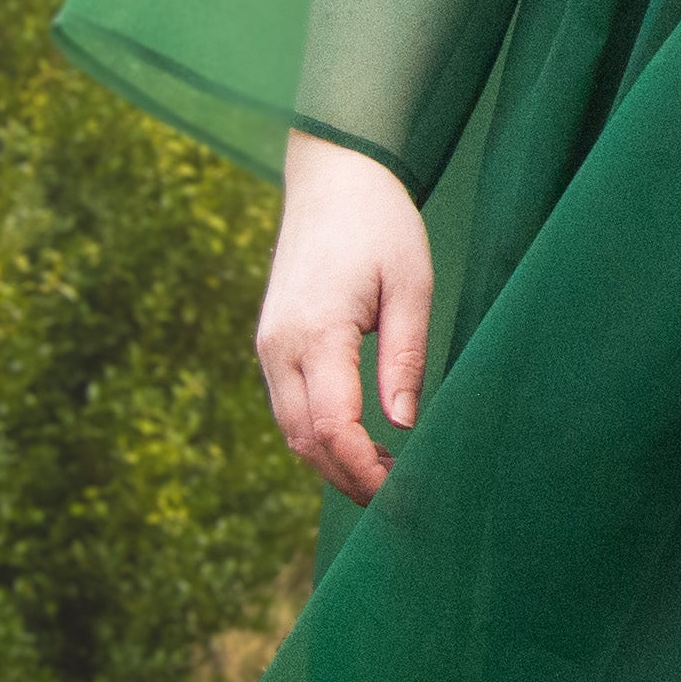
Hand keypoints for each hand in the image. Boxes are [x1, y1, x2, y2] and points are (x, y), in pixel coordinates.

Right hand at [256, 130, 433, 503]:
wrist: (332, 179)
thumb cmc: (380, 224)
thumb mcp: (411, 285)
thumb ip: (406, 356)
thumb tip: (404, 425)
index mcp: (315, 331)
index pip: (333, 426)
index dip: (364, 469)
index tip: (401, 493)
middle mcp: (279, 345)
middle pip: (304, 439)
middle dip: (349, 478)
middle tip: (400, 502)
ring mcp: (269, 345)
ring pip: (291, 429)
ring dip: (332, 462)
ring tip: (387, 477)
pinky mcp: (271, 342)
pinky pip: (289, 406)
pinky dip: (319, 435)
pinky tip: (361, 442)